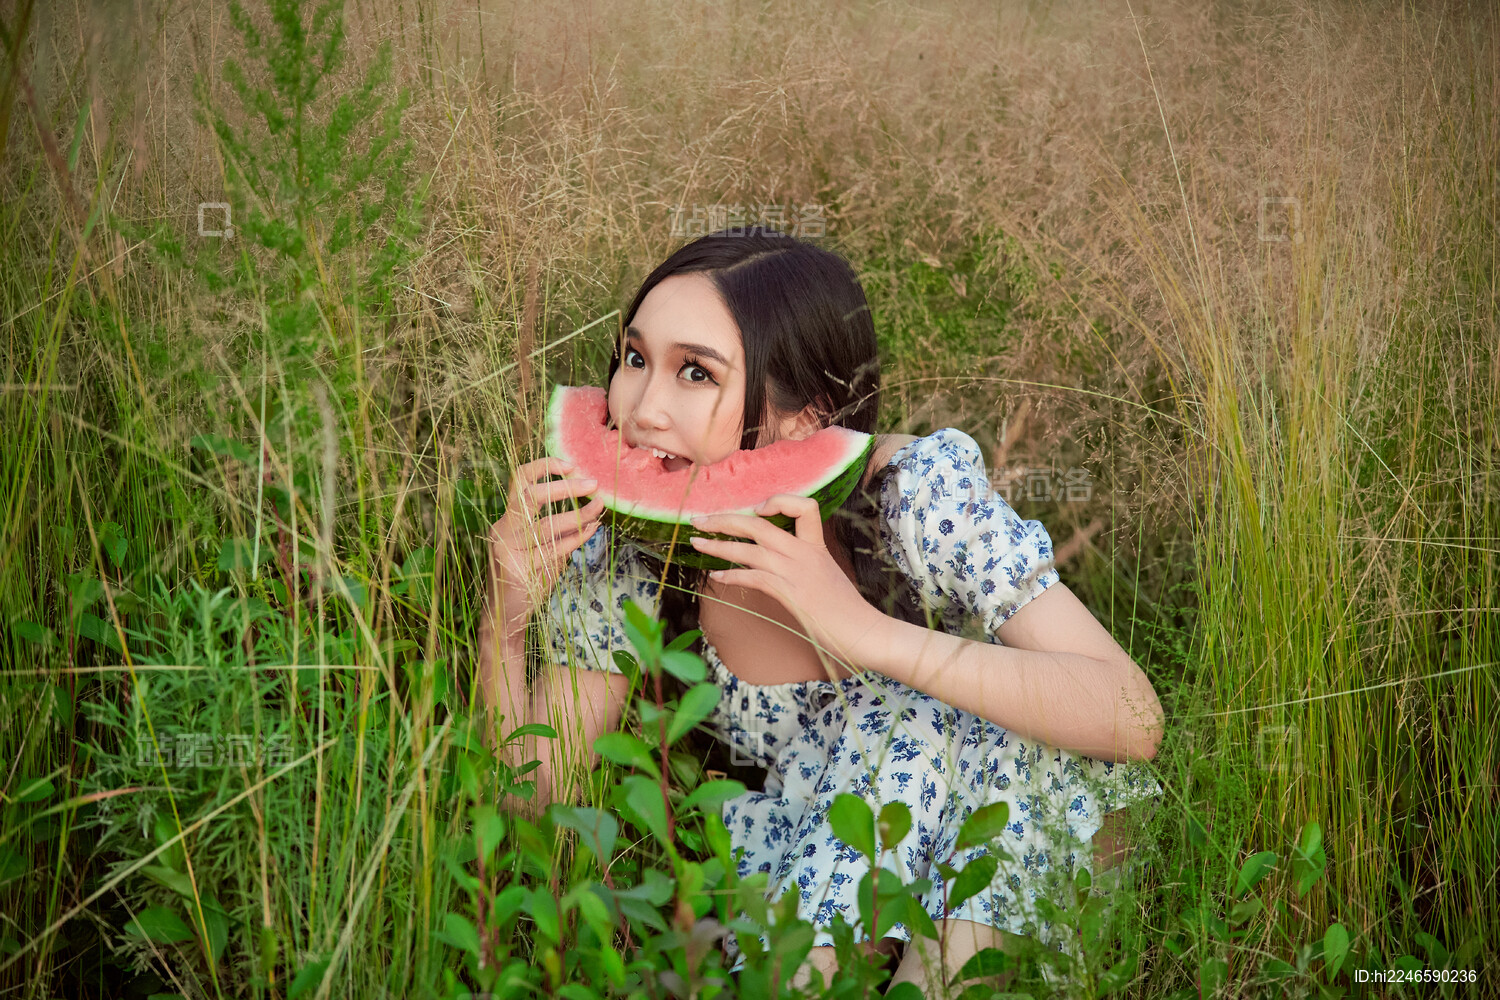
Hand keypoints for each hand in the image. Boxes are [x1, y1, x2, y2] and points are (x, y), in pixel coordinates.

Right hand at [487, 457, 605, 638]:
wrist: (507, 616)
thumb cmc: (528, 578)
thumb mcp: (544, 548)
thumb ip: (559, 527)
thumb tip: (592, 503)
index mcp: (507, 519)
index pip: (519, 481)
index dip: (543, 466)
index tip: (570, 463)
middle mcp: (502, 529)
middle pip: (529, 496)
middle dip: (564, 487)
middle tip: (592, 483)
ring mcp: (507, 549)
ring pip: (545, 525)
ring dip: (578, 515)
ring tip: (599, 508)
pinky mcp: (517, 570)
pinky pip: (553, 549)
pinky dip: (576, 538)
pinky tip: (592, 530)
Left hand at [688, 495, 884, 671]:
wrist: (863, 631)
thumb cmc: (845, 609)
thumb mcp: (826, 576)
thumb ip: (804, 563)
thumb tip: (776, 563)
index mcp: (816, 546)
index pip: (803, 506)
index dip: (778, 501)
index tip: (757, 509)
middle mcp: (805, 553)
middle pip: (759, 524)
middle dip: (725, 519)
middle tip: (700, 519)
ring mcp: (796, 572)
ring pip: (748, 548)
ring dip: (717, 545)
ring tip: (696, 543)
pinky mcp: (789, 594)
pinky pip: (752, 576)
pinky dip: (730, 575)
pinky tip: (716, 577)